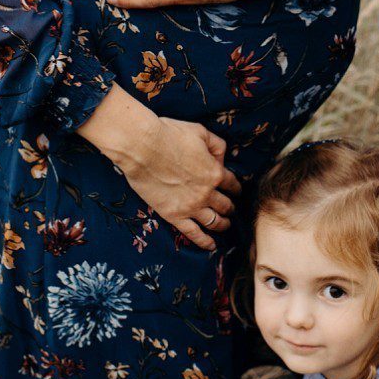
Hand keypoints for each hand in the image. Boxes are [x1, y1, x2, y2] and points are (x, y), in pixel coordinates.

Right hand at [78, 89, 240, 251]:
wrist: (142, 147)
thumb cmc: (169, 135)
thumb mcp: (201, 132)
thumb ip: (217, 145)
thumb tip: (222, 158)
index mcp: (215, 172)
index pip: (232, 184)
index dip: (236, 187)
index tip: (236, 191)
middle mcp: (207, 193)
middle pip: (226, 205)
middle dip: (231, 208)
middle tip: (231, 209)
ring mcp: (191, 206)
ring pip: (214, 222)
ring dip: (222, 224)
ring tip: (225, 225)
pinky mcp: (174, 215)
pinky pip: (194, 234)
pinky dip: (205, 242)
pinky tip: (211, 246)